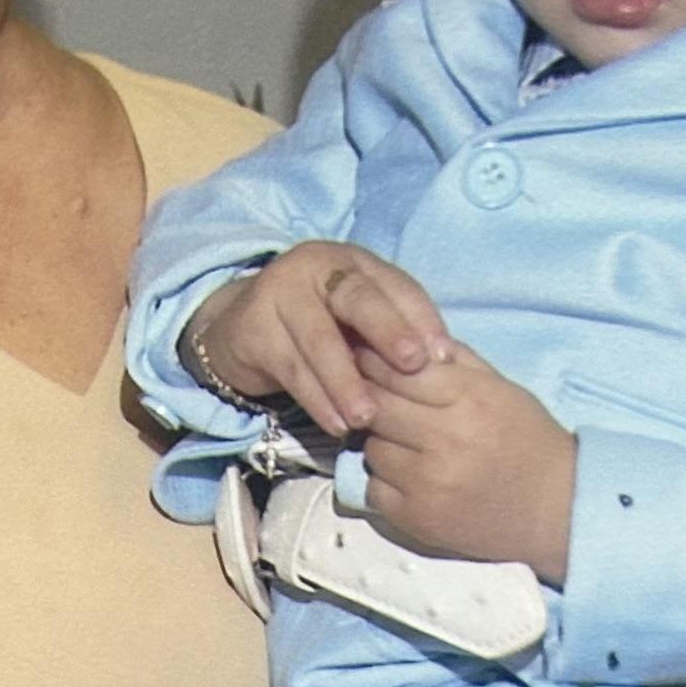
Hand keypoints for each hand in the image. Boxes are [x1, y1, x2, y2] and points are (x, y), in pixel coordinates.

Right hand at [188, 246, 450, 434]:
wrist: (241, 328)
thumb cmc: (319, 326)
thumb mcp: (357, 321)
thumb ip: (393, 331)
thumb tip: (442, 366)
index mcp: (354, 262)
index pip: (396, 285)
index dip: (422, 319)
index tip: (444, 357)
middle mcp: (316, 266)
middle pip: (357, 298)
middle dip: (388, 332)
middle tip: (413, 367)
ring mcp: (279, 291)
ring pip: (320, 340)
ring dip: (347, 383)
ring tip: (368, 418)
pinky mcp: (253, 326)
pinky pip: (290, 368)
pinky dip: (316, 399)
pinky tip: (336, 424)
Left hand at [352, 340, 576, 581]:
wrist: (558, 508)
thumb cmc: (529, 441)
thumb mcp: (502, 388)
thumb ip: (455, 360)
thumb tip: (405, 335)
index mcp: (469, 399)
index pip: (399, 369)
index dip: (376, 361)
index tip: (367, 359)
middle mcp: (446, 440)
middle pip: (376, 405)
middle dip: (370, 398)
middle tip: (375, 399)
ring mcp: (428, 483)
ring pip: (371, 447)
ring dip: (381, 441)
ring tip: (404, 442)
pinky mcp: (417, 518)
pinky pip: (374, 488)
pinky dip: (385, 480)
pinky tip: (408, 476)